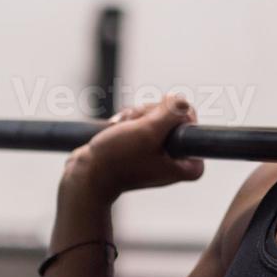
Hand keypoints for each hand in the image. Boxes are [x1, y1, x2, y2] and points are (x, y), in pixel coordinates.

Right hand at [61, 94, 205, 204]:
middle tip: (132, 131)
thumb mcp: (149, 131)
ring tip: (120, 133)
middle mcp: (179, 159)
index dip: (168, 114)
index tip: (152, 128)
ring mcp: (162, 153)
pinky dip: (129, 121)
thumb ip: (172, 112)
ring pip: (155, 115)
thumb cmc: (116, 160)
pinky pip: (142, 121)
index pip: (190, 118)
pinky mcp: (146, 147)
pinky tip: (116, 130)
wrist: (85, 176)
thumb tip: (181, 101)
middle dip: (147, 115)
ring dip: (135, 117)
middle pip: (171, 114)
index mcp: (190, 165)